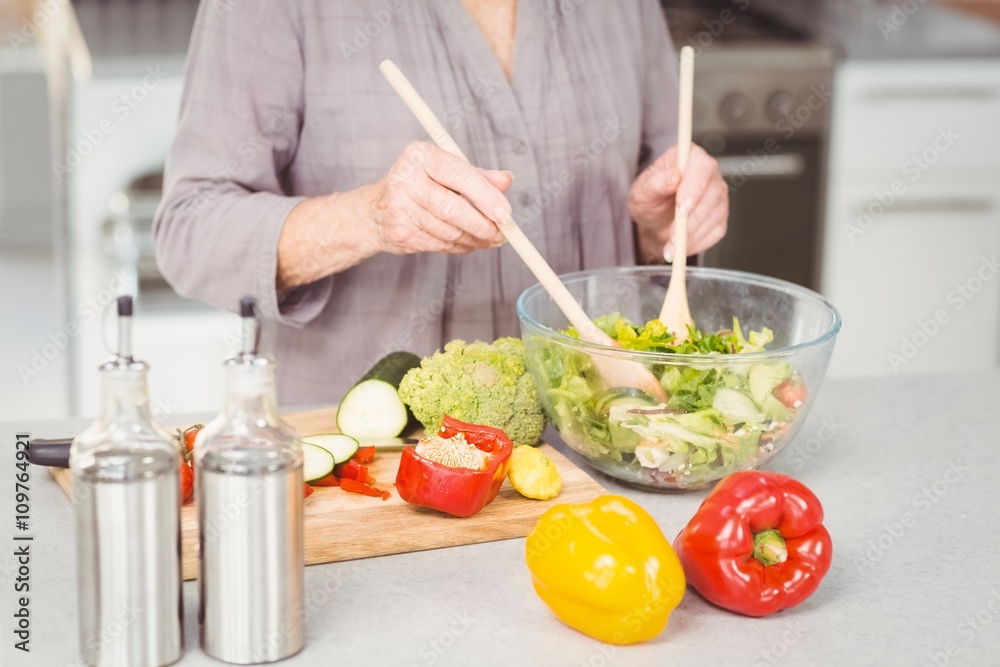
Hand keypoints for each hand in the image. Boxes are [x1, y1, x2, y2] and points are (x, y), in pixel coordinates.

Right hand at [370, 141, 512, 254]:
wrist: (373, 211)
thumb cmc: (418, 186)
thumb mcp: (445, 171)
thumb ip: (477, 175)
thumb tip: (506, 180)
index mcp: (420, 155)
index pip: (460, 175)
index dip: (487, 196)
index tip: (506, 214)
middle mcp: (406, 179)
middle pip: (455, 208)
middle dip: (485, 225)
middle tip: (503, 233)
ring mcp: (401, 208)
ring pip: (451, 230)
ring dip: (476, 239)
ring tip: (490, 238)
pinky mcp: (402, 233)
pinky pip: (442, 244)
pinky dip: (462, 246)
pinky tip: (470, 242)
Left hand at [628, 144, 727, 259]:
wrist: (654, 219)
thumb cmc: (648, 199)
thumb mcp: (643, 191)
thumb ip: (656, 183)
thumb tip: (674, 177)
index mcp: (689, 157)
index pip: (702, 166)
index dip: (695, 187)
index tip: (681, 207)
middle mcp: (709, 173)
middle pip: (713, 192)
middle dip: (693, 218)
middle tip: (673, 236)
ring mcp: (718, 195)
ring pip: (716, 214)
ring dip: (692, 234)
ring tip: (670, 247)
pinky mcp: (720, 216)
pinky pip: (716, 231)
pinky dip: (698, 242)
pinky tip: (681, 246)